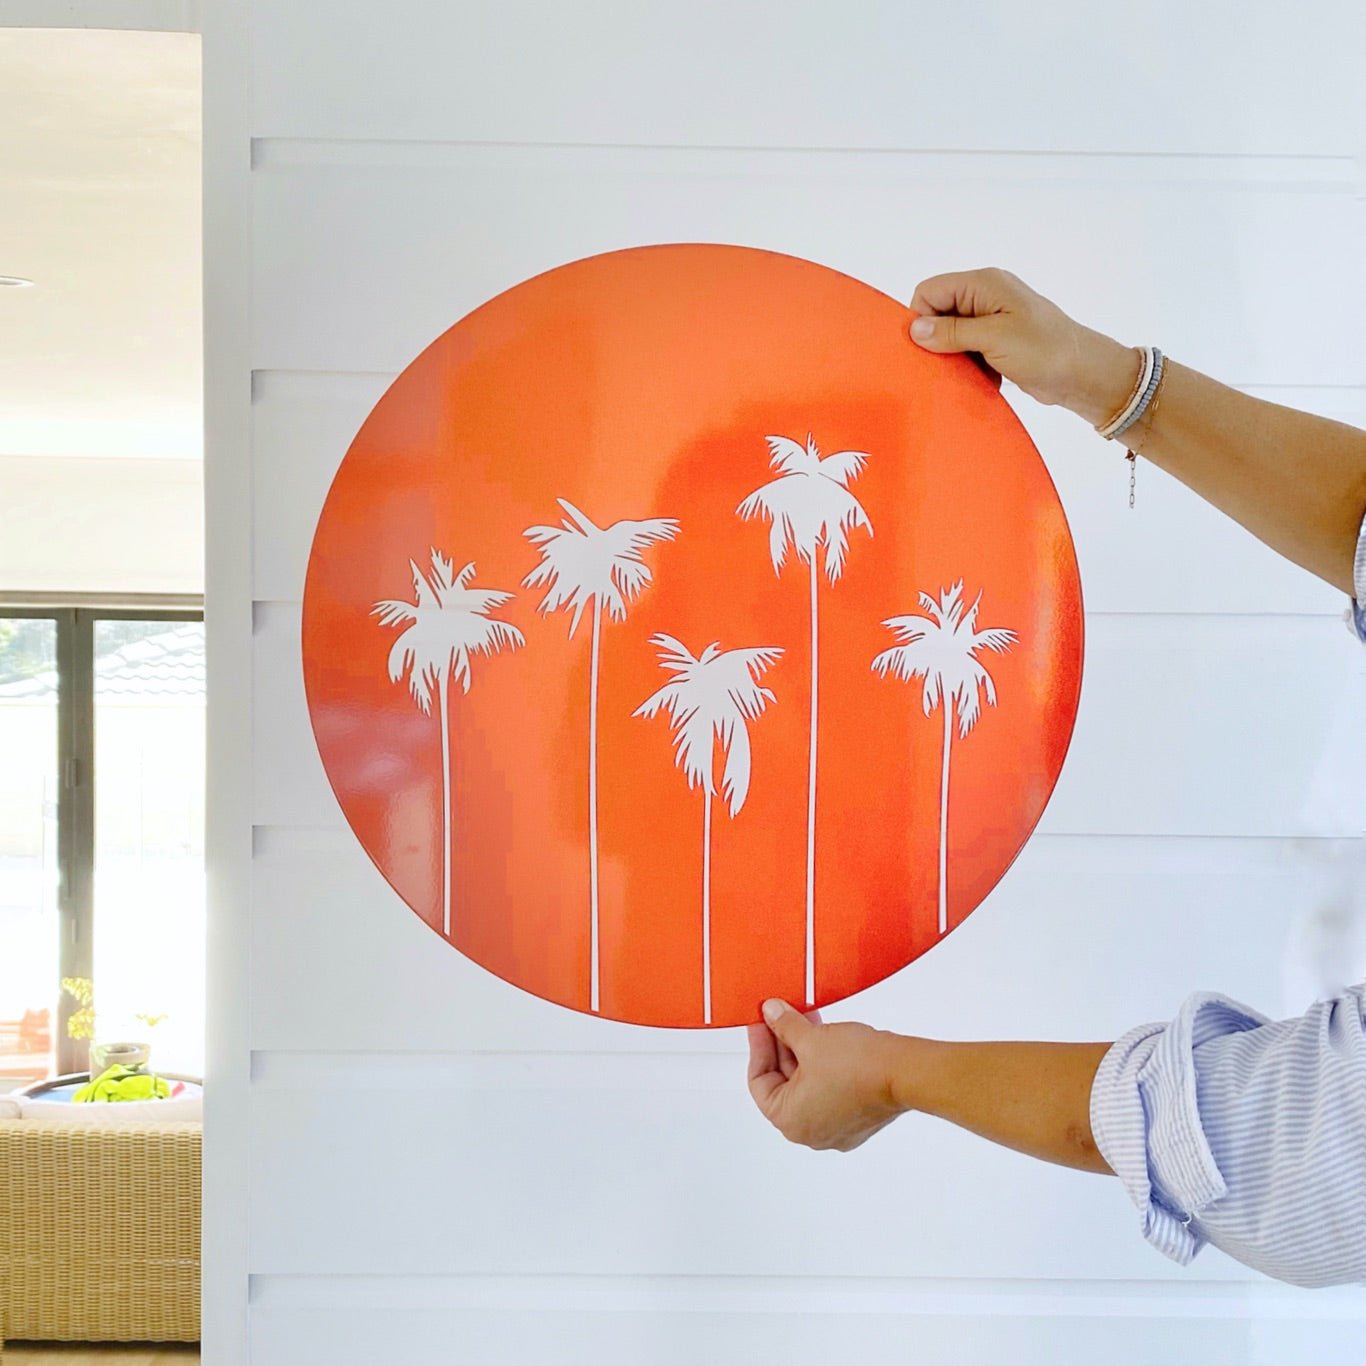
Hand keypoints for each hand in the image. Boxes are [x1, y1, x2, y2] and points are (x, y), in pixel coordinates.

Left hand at [746, 999, 907, 1151]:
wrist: (904, 1072)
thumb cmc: (859, 1067)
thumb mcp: (810, 1039)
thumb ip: (783, 1026)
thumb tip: (770, 1014)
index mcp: (791, 1121)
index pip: (759, 1082)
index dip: (759, 1046)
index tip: (761, 1024)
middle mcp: (811, 1132)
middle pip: (784, 1083)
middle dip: (783, 1046)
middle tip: (781, 1017)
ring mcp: (836, 1127)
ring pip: (808, 1085)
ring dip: (803, 1052)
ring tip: (805, 1021)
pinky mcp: (856, 1118)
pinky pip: (829, 1089)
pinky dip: (822, 1065)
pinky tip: (824, 1038)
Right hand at [908, 267, 1137, 425]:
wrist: (1082, 374)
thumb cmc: (1044, 350)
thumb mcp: (993, 338)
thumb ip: (952, 332)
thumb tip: (914, 329)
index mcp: (983, 284)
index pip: (930, 291)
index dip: (922, 318)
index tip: (929, 348)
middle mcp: (984, 296)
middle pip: (938, 313)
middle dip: (938, 341)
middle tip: (948, 364)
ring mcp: (991, 319)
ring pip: (950, 336)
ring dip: (955, 358)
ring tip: (971, 372)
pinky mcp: (997, 342)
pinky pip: (967, 351)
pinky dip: (970, 366)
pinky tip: (985, 377)